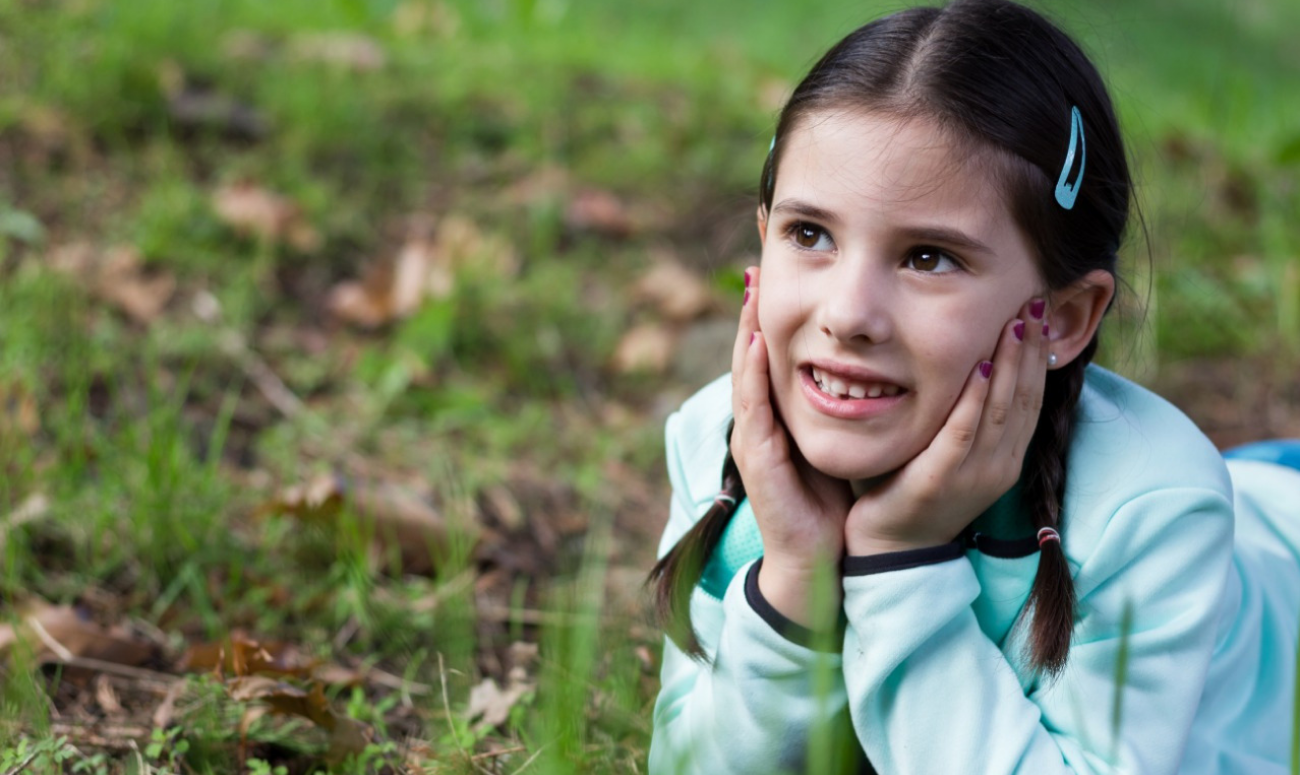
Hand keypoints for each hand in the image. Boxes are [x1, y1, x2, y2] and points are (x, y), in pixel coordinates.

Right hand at [732, 267, 851, 623]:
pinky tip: (756, 341)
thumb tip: (879, 359)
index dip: (777, 305)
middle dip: (754, 300)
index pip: (777, 347)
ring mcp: (755, 437)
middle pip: (752, 347)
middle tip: (756, 250)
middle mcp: (762, 419)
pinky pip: (753, 408)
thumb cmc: (833, 501)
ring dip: (746, 325)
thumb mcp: (842, 439)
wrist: (821, 560)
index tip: (781, 258)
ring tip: (750, 282)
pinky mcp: (758, 458)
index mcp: (782, 412)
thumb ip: (849, 401)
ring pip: (746, 370)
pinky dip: (752, 373)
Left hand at [844, 299, 1050, 555]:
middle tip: (1036, 302)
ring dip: (1011, 362)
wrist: (890, 547)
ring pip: (1002, 409)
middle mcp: (998, 465)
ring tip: (1018, 321)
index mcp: (1005, 458)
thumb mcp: (950, 450)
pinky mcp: (940, 479)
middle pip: (1024, 396)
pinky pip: (962, 432)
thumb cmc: (913, 490)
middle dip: (1032, 347)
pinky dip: (973, 398)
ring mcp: (973, 474)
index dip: (1038, 355)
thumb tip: (973, 364)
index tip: (1040, 313)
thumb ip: (964, 414)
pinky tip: (978, 364)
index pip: (1031, 397)